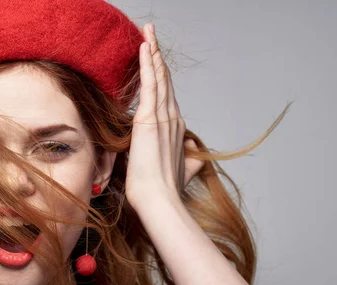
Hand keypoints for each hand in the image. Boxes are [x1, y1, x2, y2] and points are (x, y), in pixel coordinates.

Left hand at [126, 23, 204, 208]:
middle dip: (157, 56)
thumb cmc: (164, 189)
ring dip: (153, 53)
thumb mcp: (180, 170)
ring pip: (159, 78)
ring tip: (148, 33)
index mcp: (175, 129)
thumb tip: (191, 148)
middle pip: (165, 81)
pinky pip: (150, 85)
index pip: (167, 95)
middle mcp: (172, 118)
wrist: (159, 199)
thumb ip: (188, 158)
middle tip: (151, 35)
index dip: (161, 76)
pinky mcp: (150, 119)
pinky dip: (148, 64)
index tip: (155, 58)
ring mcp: (163, 117)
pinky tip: (145, 47)